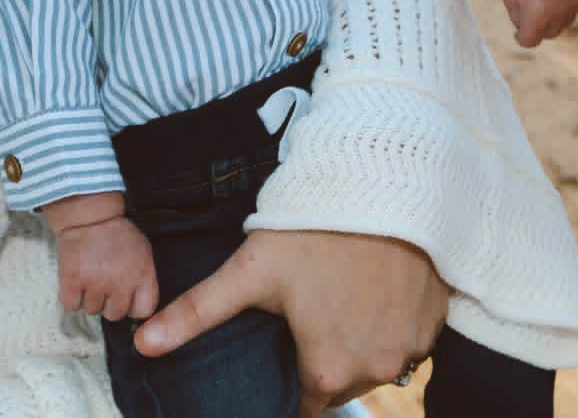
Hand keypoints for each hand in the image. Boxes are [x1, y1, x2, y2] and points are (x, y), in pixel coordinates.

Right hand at [50, 208, 158, 320]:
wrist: (90, 216)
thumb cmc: (117, 233)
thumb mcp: (143, 253)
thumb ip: (144, 280)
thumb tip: (140, 307)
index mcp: (141, 274)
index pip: (143, 311)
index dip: (133, 308)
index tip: (127, 301)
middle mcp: (120, 281)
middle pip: (115, 315)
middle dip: (109, 303)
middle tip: (105, 286)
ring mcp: (95, 281)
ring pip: (92, 310)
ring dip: (89, 298)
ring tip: (91, 278)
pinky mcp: (72, 280)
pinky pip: (71, 305)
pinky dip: (72, 297)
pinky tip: (77, 282)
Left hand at [133, 229, 446, 414]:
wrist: (386, 180)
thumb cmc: (315, 225)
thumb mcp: (251, 268)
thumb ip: (197, 312)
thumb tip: (141, 344)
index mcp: (328, 370)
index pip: (303, 402)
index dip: (288, 377)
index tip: (283, 344)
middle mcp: (376, 369)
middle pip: (339, 383)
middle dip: (322, 358)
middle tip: (308, 313)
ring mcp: (411, 348)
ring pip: (375, 362)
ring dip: (358, 342)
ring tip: (339, 297)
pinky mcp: (435, 322)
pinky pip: (408, 340)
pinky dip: (391, 323)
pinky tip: (373, 288)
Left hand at [500, 0, 577, 46]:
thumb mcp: (511, 1)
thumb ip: (522, 22)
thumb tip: (536, 33)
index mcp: (537, 16)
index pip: (530, 42)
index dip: (521, 36)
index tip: (518, 31)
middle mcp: (558, 12)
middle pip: (549, 34)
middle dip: (540, 26)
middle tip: (531, 10)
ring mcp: (573, 3)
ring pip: (564, 23)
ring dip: (554, 17)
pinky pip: (573, 8)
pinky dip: (564, 4)